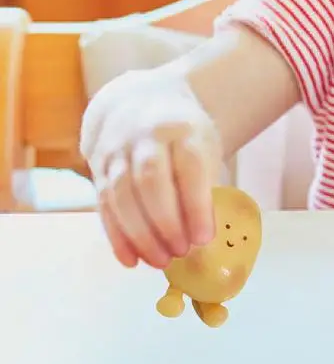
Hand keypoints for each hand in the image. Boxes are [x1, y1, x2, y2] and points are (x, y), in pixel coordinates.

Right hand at [80, 69, 222, 269]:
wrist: (139, 102)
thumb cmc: (184, 135)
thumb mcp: (205, 145)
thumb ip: (205, 183)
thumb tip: (203, 235)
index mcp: (181, 129)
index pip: (189, 168)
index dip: (196, 206)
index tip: (204, 238)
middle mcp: (145, 137)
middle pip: (150, 182)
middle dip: (165, 223)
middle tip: (181, 252)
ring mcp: (116, 151)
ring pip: (122, 196)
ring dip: (140, 235)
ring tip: (160, 261)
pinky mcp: (97, 168)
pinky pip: (103, 206)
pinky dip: (117, 237)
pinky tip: (132, 260)